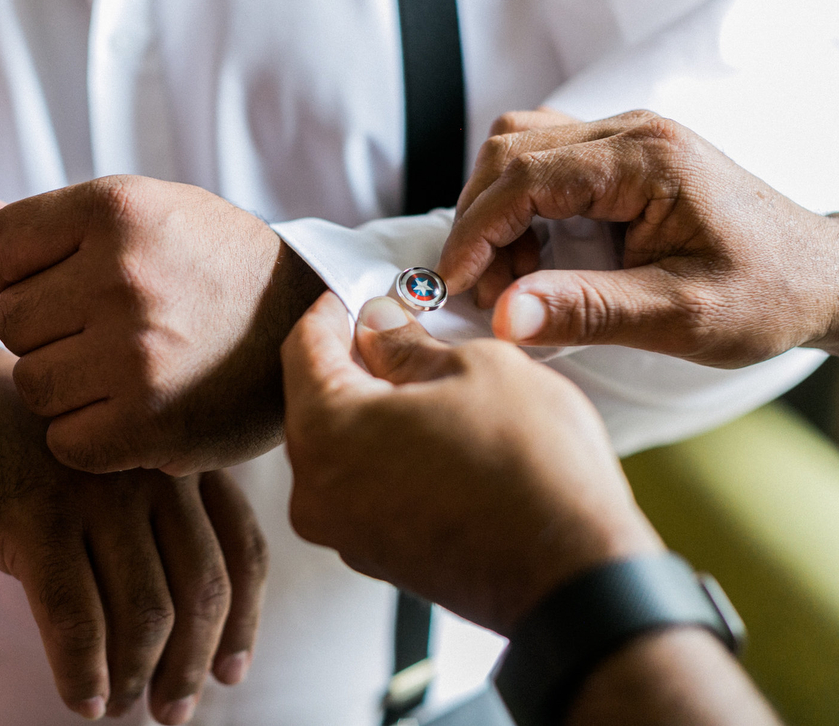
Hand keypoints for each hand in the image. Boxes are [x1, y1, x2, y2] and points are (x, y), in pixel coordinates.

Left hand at [0, 177, 324, 474]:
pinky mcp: (150, 423)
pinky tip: (129, 410)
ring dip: (64, 385)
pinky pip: (64, 441)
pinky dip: (89, 435)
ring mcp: (136, 353)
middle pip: (9, 321)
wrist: (306, 314)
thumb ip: (51, 220)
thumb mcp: (144, 213)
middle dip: (46, 330)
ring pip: (31, 384)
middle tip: (103, 330)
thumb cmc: (213, 261)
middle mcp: (122, 276)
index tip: (60, 285)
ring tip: (120, 368)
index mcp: (114, 209)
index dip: (17, 274)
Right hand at [0, 342, 268, 724]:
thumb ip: (163, 526)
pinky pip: (75, 616)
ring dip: (135, 677)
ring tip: (119, 708)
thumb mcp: (123, 474)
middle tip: (172, 711)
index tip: (230, 672)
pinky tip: (81, 699)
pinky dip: (82, 671)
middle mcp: (153, 476)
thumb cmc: (48, 458)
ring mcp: (98, 495)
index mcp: (183, 465)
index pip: (243, 550)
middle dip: (191, 664)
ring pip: (144, 611)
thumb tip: (193, 635)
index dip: (243, 621)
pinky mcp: (39, 517)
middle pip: (200, 589)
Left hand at [281, 293, 660, 634]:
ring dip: (369, 410)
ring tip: (424, 385)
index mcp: (325, 430)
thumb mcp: (474, 368)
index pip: (302, 347)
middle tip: (396, 332)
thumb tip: (379, 325)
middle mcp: (316, 489)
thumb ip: (407, 342)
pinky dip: (384, 456)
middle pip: (313, 400)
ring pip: (339, 447)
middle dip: (350, 360)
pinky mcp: (376, 557)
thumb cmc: (530, 470)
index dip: (330, 311)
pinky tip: (433, 438)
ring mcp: (343, 532)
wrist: (573, 577)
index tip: (356, 298)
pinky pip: (362, 488)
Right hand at [437, 110, 838, 366]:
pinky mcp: (621, 161)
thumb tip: (503, 318)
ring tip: (517, 280)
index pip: (525, 175)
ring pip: (519, 150)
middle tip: (490, 290)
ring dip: (497, 214)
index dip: (475, 230)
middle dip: (480, 221)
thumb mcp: (679, 316)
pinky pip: (544, 167)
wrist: (818, 281)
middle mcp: (632, 134)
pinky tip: (538, 261)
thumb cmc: (765, 295)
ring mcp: (626, 141)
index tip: (452, 283)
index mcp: (647, 159)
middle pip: (510, 149)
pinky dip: (521, 212)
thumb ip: (588, 312)